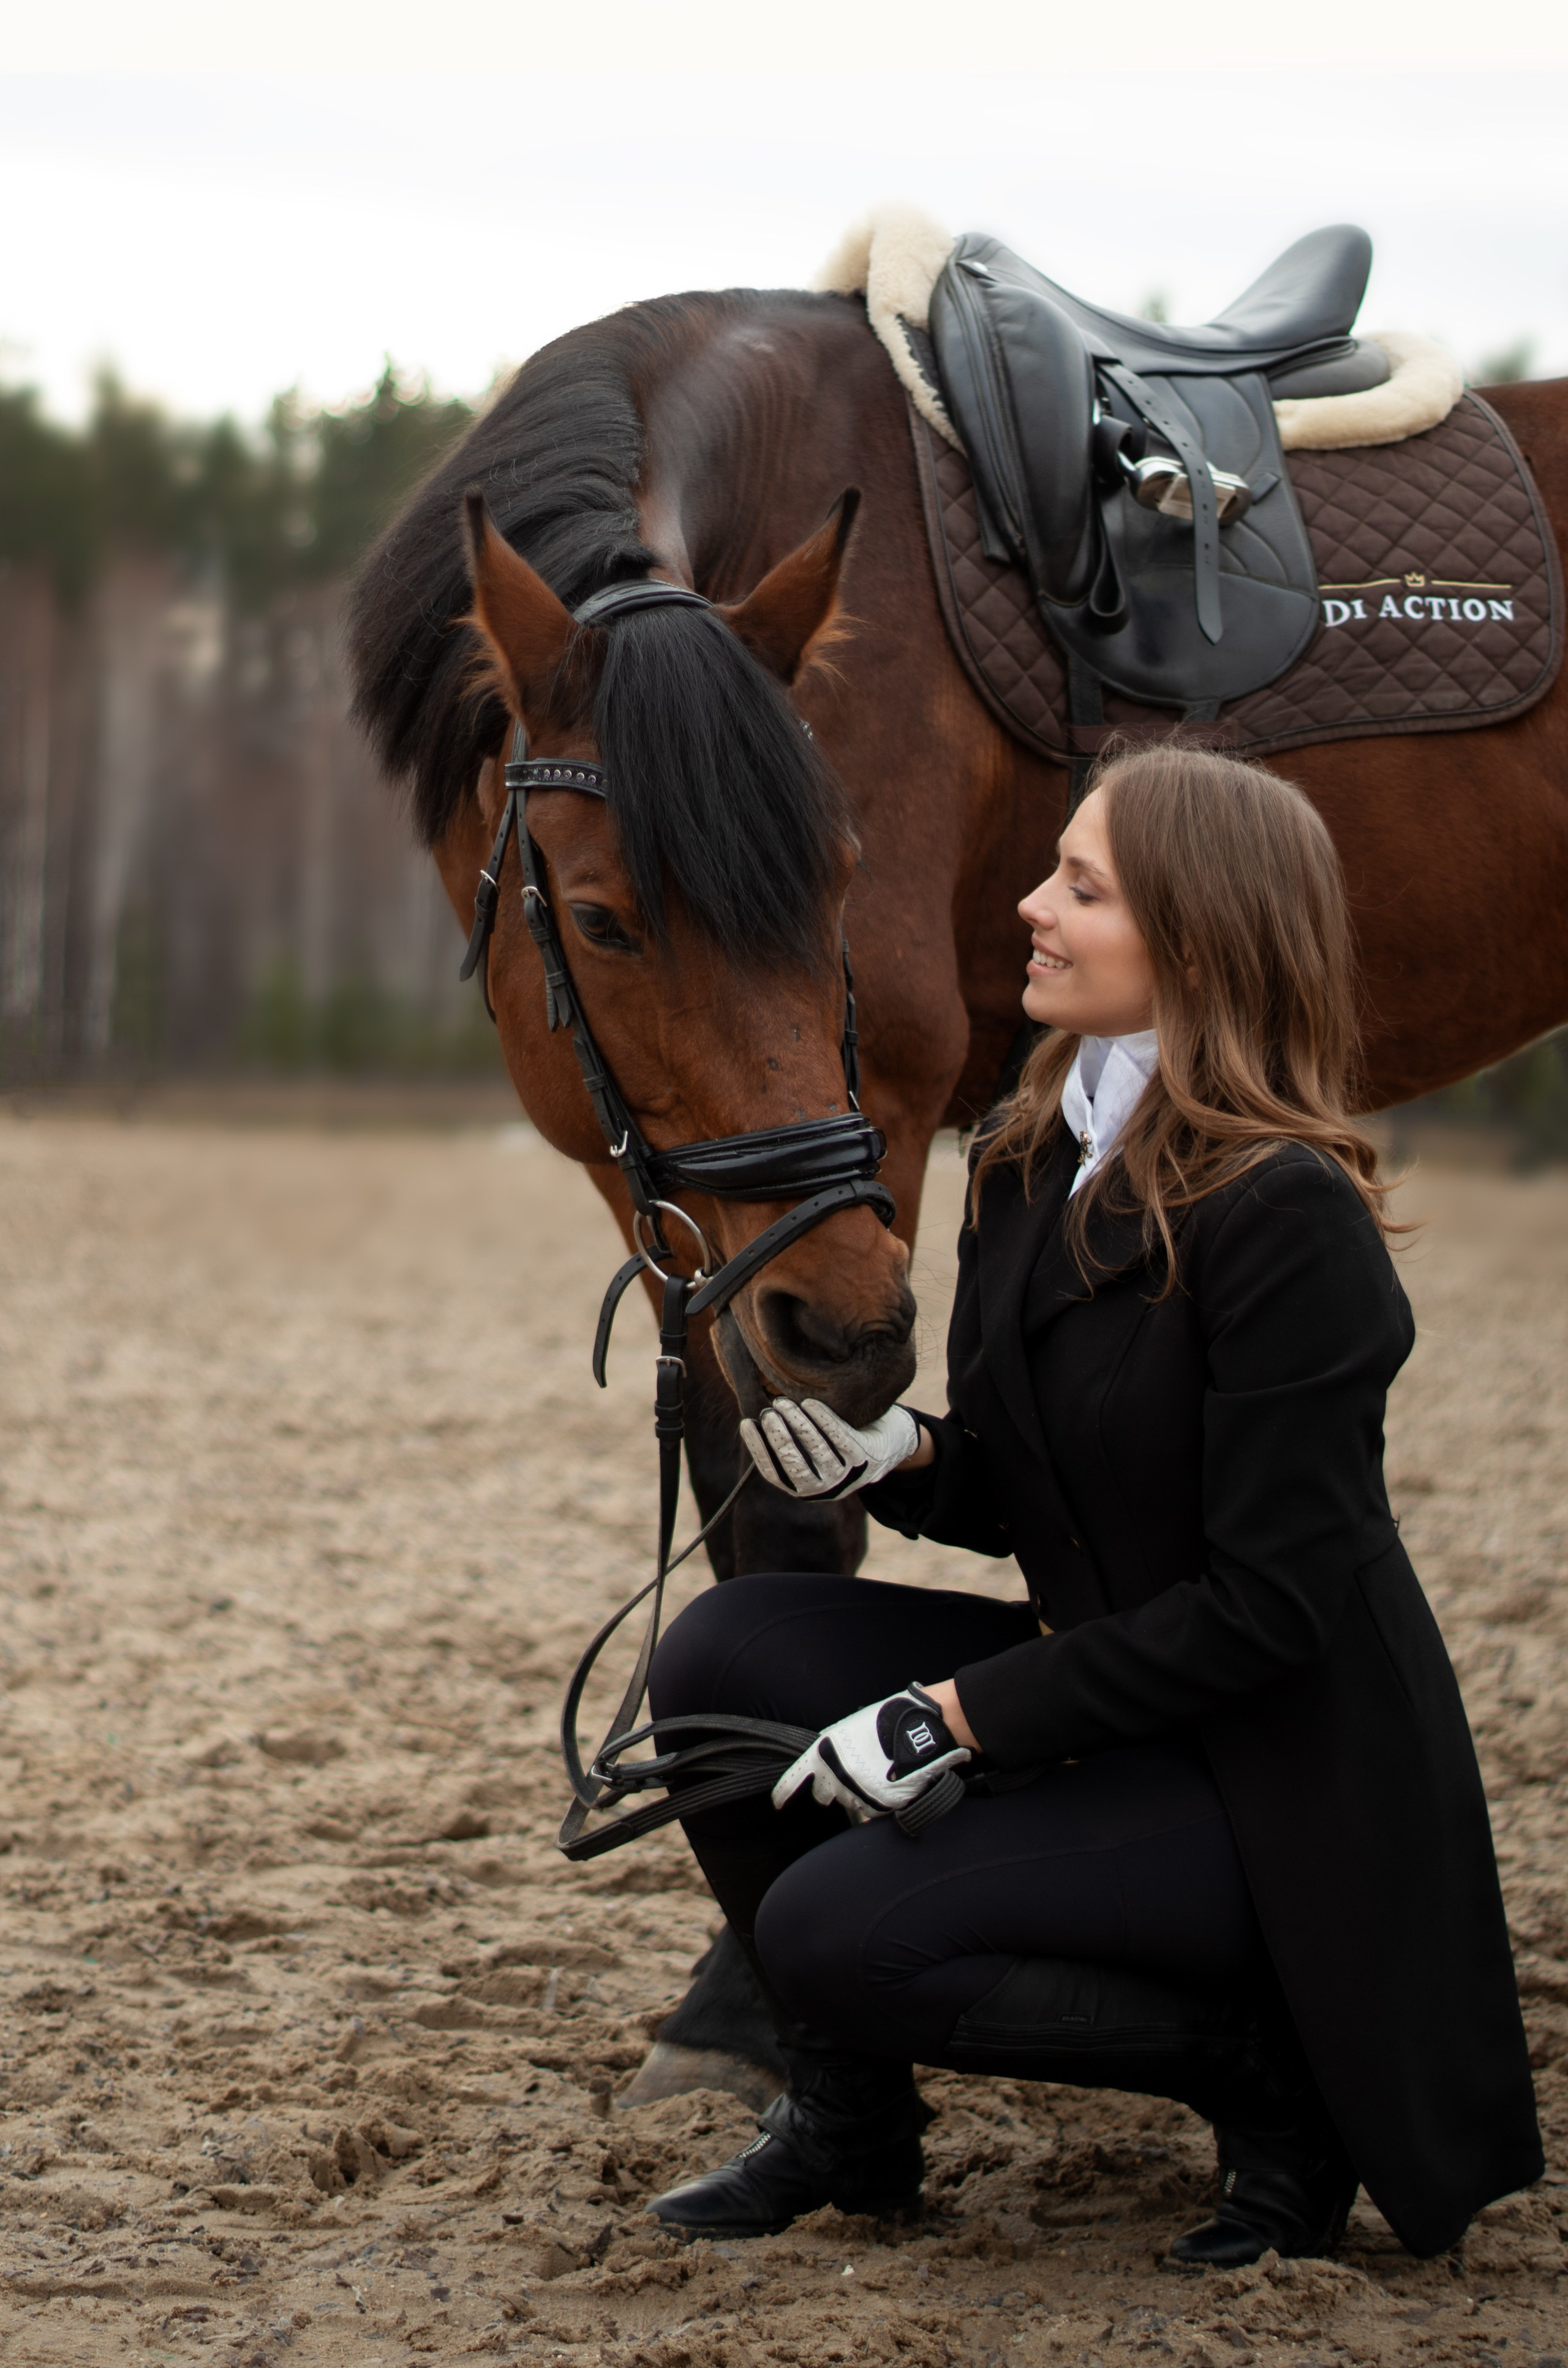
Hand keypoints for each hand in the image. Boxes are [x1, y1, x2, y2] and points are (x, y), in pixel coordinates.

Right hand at [740, 1398, 919, 1500]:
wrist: (886, 1445)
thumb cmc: (836, 1443)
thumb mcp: (809, 1449)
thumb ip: (788, 1442)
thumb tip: (753, 1417)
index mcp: (802, 1489)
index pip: (773, 1472)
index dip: (757, 1448)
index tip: (746, 1423)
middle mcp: (822, 1489)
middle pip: (793, 1462)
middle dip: (778, 1436)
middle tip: (768, 1411)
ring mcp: (844, 1476)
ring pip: (816, 1450)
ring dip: (798, 1424)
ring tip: (783, 1402)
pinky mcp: (862, 1459)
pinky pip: (839, 1437)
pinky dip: (823, 1419)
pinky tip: (810, 1403)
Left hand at [772, 1682, 971, 1828]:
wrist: (921, 1728)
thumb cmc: (886, 1720)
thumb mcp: (850, 1728)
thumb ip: (833, 1750)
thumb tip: (827, 1766)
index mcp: (824, 1752)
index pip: (794, 1779)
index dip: (783, 1793)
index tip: (777, 1804)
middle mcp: (836, 1776)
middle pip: (823, 1795)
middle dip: (831, 1788)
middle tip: (850, 1773)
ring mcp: (857, 1792)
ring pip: (849, 1802)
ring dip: (857, 1792)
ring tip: (877, 1769)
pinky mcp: (879, 1805)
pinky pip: (870, 1809)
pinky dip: (876, 1800)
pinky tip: (887, 1780)